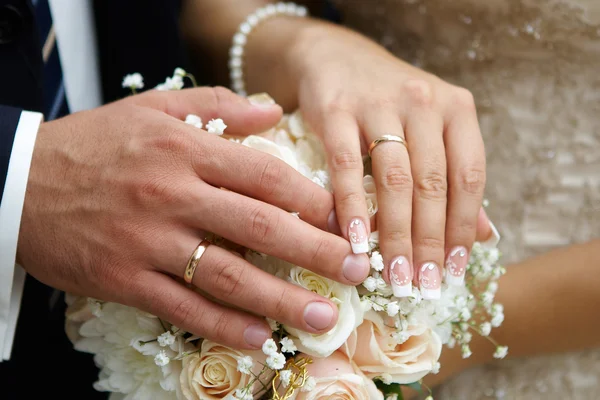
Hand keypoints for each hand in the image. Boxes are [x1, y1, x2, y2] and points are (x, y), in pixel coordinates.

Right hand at [18, 87, 369, 348]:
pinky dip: (223, 325)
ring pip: (228, 275)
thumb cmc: (95, 143)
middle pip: (260, 227)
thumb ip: (218, 105)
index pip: (266, 176)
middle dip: (317, 252)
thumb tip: (273, 112)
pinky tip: (259, 336)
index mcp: (186, 149)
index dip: (314, 201)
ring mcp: (148, 241)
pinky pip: (182, 306)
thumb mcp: (154, 108)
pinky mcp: (124, 278)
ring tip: (324, 317)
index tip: (346, 220)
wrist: (20, 181)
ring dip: (281, 299)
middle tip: (358, 272)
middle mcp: (172, 194)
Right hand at [289, 24, 487, 297]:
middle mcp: (424, 103)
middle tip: (422, 285)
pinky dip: (353, 206)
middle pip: (434, 184)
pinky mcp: (338, 110)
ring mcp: (380, 104)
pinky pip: (348, 166)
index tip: (454, 272)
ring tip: (394, 275)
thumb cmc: (389, 104)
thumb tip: (483, 235)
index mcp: (456, 109)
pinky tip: (355, 240)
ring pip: (395, 180)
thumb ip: (455, 178)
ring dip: (396, 234)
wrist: (337, 58)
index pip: (468, 178)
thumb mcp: (430, 130)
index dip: (463, 229)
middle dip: (429, 242)